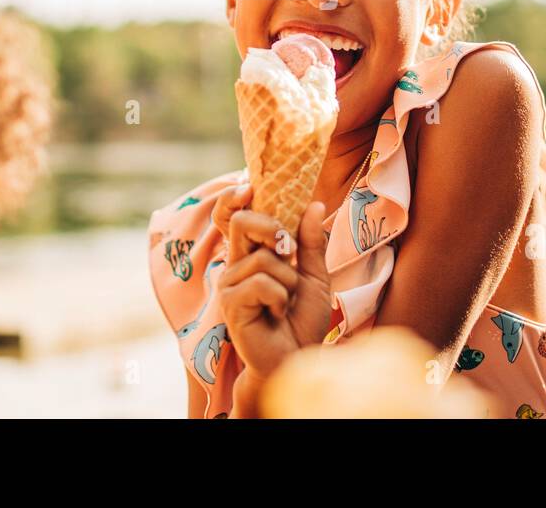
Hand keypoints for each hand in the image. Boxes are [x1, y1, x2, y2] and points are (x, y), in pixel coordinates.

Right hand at [216, 193, 331, 378]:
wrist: (297, 358)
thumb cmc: (302, 321)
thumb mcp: (315, 277)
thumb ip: (311, 243)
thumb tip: (314, 203)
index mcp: (253, 254)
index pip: (235, 216)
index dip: (236, 198)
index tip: (250, 187)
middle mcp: (237, 265)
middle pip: (242, 222)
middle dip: (272, 229)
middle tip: (288, 250)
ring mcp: (230, 284)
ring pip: (264, 259)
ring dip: (289, 281)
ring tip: (286, 303)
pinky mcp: (230, 304)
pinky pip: (261, 283)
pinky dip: (280, 298)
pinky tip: (277, 315)